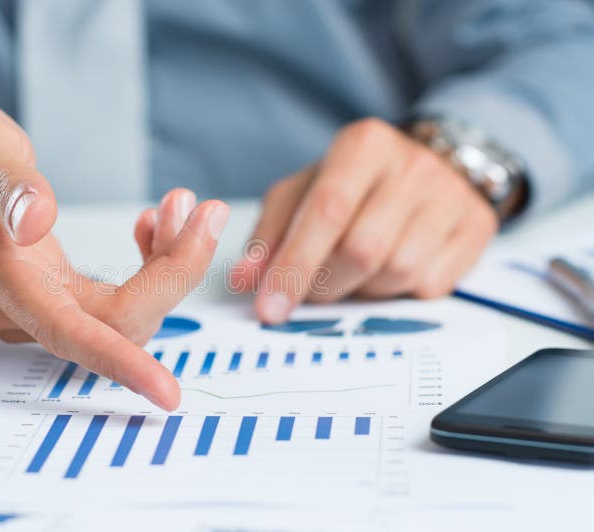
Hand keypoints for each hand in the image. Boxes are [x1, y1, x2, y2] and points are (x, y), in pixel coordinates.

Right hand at [0, 95, 228, 409]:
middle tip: (204, 211)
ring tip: (180, 206)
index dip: (120, 364)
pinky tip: (151, 227)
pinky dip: (149, 265)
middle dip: (175, 272)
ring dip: (168, 265)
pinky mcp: (52, 295)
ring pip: (124, 311)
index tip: (166, 392)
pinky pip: (116, 300)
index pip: (68, 333)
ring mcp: (37, 303)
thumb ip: (7, 183)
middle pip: (117, 320)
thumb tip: (39, 222)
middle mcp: (19, 302)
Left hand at [230, 118, 497, 322]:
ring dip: (365, 289)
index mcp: (362, 144)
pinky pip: (432, 284)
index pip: (326, 212)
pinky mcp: (477, 227)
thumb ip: (270, 233)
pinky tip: (391, 268)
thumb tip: (245, 280)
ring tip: (354, 273)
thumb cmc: (354, 185)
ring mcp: (451, 195)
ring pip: (398, 271)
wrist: (433, 167)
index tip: (269, 308)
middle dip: (326, 285)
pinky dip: (401, 291)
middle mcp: (411, 165)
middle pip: (362, 249)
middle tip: (312, 291)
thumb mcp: (303, 193)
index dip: (294, 266)